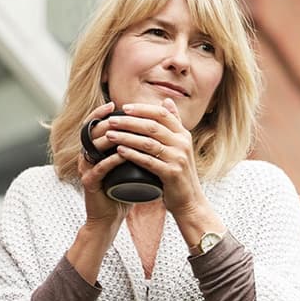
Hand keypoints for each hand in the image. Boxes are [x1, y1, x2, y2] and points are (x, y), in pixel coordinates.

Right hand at [77, 101, 130, 230]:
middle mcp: (86, 157)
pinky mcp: (89, 183)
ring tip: (127, 130)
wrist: (109, 217)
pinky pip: (99, 168)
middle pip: (92, 132)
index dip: (101, 113)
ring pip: (94, 147)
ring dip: (111, 137)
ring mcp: (86, 169)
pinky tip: (123, 154)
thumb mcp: (127, 165)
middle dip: (108, 121)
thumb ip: (132, 148)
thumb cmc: (120, 190)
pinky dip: (111, 160)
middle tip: (122, 114)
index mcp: (93, 150)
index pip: (93, 126)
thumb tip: (150, 130)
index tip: (115, 103)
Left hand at [105, 98, 206, 215]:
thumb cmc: (179, 173)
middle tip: (111, 120)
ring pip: (147, 142)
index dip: (142, 109)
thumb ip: (174, 124)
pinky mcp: (171, 173)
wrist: (190, 200)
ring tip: (109, 134)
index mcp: (183, 134)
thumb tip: (166, 100)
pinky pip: (148, 161)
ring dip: (126, 137)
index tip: (124, 107)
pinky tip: (119, 151)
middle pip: (152, 126)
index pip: (162, 114)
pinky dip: (132, 154)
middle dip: (129, 122)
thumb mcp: (180, 145)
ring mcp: (178, 158)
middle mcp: (182, 144)